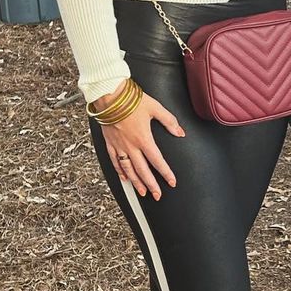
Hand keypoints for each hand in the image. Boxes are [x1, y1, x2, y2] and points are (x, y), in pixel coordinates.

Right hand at [92, 85, 184, 200]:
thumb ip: (169, 121)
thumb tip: (180, 132)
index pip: (157, 161)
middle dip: (151, 185)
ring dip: (136, 182)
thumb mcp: (155, 108)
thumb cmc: (131, 100)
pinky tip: (124, 178)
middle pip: (142, 170)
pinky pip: (114, 161)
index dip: (166, 173)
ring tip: (142, 192)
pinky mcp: (110, 142)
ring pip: (128, 169)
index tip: (171, 182)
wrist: (110, 95)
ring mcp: (119, 145)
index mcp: (144, 138)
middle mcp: (131, 145)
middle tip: (157, 195)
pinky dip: (119, 171)